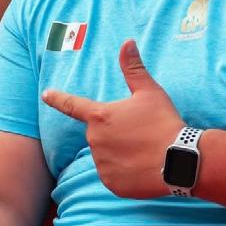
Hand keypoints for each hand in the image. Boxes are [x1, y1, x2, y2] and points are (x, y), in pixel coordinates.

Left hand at [42, 39, 183, 198]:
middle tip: (140, 133)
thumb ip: (133, 68)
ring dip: (120, 153)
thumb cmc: (164, 122)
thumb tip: (127, 42)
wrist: (180, 161)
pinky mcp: (111, 183)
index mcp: (100, 116)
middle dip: (114, 133)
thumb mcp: (149, 92)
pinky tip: (143, 168)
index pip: (72, 105)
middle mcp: (94, 140)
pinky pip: (114, 175)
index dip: (57, 98)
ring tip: (145, 152)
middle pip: (99, 134)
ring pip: (106, 155)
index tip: (45, 94)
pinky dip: (126, 172)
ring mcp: (101, 163)